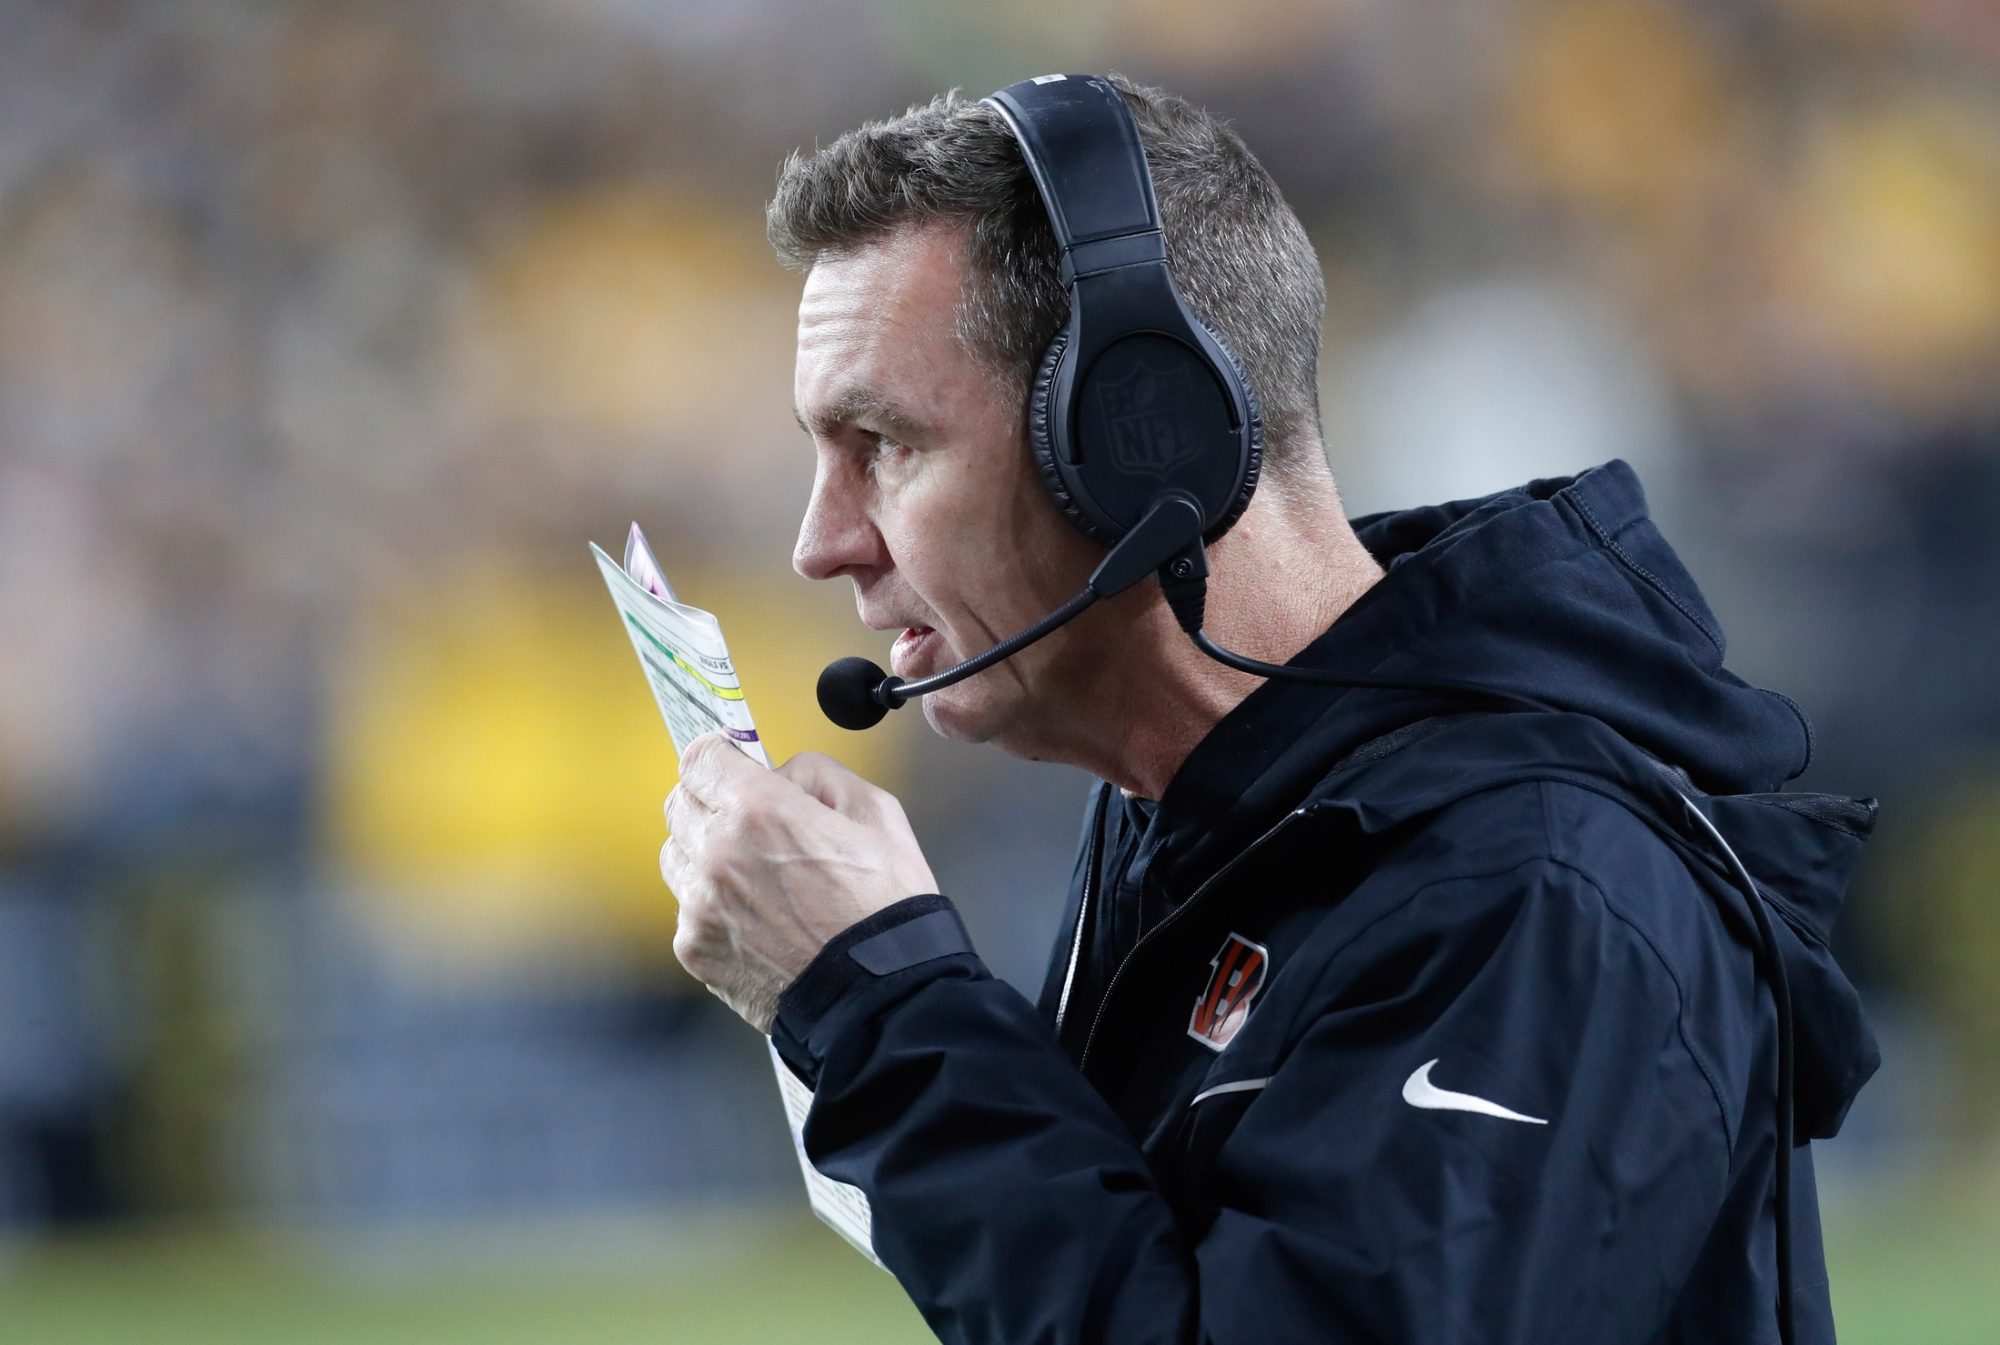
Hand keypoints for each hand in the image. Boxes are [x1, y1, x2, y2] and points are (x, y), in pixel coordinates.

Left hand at [660, 732, 937, 1032]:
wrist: (881, 994)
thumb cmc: (885, 905)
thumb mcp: (875, 812)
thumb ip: (817, 774)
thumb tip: (780, 774)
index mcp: (759, 809)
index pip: (701, 758)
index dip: (719, 757)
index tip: (730, 765)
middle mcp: (718, 852)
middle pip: (680, 804)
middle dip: (711, 803)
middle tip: (748, 822)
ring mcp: (700, 904)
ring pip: (676, 856)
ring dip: (705, 854)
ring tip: (754, 877)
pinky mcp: (695, 948)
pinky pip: (687, 909)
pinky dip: (712, 906)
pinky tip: (756, 918)